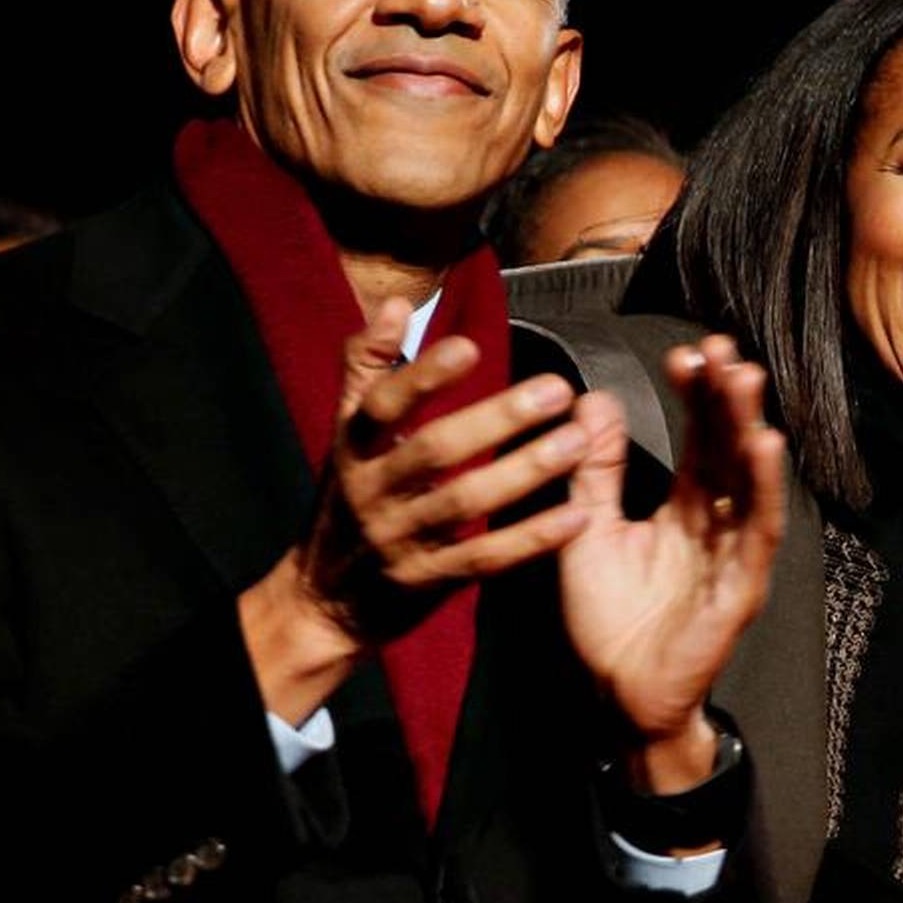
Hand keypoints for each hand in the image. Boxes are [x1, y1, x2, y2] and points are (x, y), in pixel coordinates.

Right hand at [240, 298, 591, 722]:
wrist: (324, 599)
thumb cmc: (349, 499)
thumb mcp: (346, 432)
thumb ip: (368, 365)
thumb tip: (397, 303)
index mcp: (354, 447)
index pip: (383, 404)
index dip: (423, 374)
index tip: (471, 346)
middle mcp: (373, 490)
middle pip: (434, 451)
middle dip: (496, 419)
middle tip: (557, 390)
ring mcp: (400, 538)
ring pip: (463, 503)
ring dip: (524, 471)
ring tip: (578, 443)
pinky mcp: (428, 581)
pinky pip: (484, 558)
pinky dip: (530, 538)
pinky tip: (577, 516)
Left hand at [558, 336, 787, 792]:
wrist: (618, 693)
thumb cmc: (609, 618)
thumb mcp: (587, 529)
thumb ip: (595, 471)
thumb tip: (595, 401)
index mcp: (685, 507)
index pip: (700, 439)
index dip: (698, 396)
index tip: (688, 354)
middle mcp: (716, 522)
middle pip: (730, 448)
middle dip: (728, 398)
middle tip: (722, 347)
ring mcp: (732, 553)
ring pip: (749, 481)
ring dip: (749, 428)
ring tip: (745, 378)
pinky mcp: (740, 587)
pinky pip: (755, 532)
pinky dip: (762, 490)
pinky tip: (763, 448)